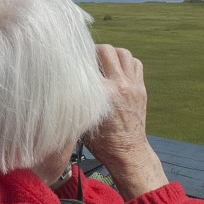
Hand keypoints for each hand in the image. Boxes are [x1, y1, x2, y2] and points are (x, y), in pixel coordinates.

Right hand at [83, 45, 168, 199]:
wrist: (128, 152)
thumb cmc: (102, 142)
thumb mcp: (82, 120)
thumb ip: (76, 99)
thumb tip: (63, 83)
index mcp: (102, 94)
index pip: (86, 64)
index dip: (76, 59)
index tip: (70, 59)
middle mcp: (119, 86)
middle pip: (106, 51)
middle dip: (94, 51)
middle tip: (87, 58)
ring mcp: (133, 86)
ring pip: (124, 53)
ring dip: (112, 54)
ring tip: (103, 61)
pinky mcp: (140, 89)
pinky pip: (135, 64)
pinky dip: (126, 62)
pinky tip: (117, 70)